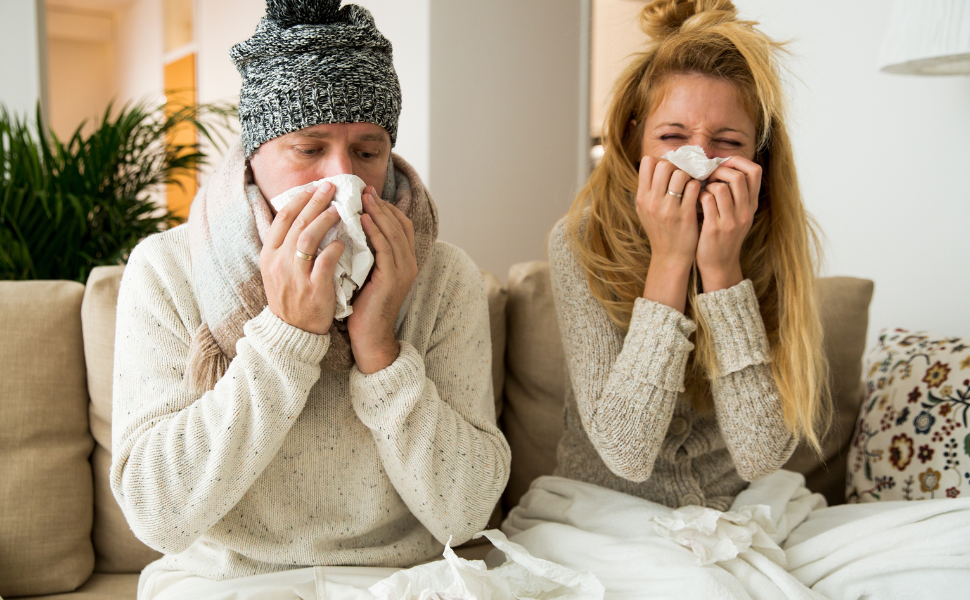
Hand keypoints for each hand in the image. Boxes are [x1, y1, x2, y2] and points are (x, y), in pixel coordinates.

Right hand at [260, 182, 344, 334]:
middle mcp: (278, 262)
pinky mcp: (313, 289)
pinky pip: (324, 263)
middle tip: (331, 188)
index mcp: (269, 254)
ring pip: (307, 239)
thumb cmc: (290, 297)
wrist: (292, 332)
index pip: (283, 218)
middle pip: (297, 223)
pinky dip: (334, 249)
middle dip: (315, 201)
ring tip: (339, 210)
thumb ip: (287, 245)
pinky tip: (344, 242)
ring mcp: (295, 276)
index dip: (300, 199)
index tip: (315, 187)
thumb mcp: (278, 269)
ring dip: (324, 220)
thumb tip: (304, 215)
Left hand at [347, 186, 417, 373]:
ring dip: (379, 212)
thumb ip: (366, 254)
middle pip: (400, 224)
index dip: (386, 208)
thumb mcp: (366, 275)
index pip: (401, 226)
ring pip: (394, 232)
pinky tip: (363, 219)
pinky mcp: (393, 278)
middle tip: (364, 189)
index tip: (368, 195)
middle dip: (382, 205)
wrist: (370, 337)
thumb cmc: (363, 308)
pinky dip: (376, 231)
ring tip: (363, 198)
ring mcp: (404, 271)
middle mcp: (409, 264)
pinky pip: (386, 248)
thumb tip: (351, 231)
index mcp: (405, 262)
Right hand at [636, 156, 702, 312]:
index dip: (661, 161)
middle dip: (677, 166)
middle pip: (664, 165)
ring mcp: (669, 208)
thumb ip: (649, 190)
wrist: (669, 257)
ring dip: (690, 175)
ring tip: (692, 184)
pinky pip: (694, 188)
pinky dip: (698, 186)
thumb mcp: (646, 211)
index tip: (670, 170)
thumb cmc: (660, 231)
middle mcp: (652, 201)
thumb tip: (657, 165)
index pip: (648, 163)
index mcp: (642, 198)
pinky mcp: (685, 215)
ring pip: (680, 174)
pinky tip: (699, 193)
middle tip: (684, 176)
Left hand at [695, 156, 761, 291]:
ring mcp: (730, 221)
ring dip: (706, 184)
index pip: (755, 172)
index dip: (738, 162)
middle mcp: (745, 212)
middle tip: (707, 176)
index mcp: (751, 205)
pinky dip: (698, 196)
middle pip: (737, 176)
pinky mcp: (715, 228)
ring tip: (701, 190)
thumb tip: (722, 166)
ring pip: (719, 187)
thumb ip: (735, 195)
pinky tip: (695, 201)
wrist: (719, 265)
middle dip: (719, 171)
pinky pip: (706, 200)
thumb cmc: (724, 236)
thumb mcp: (737, 215)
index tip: (723, 164)